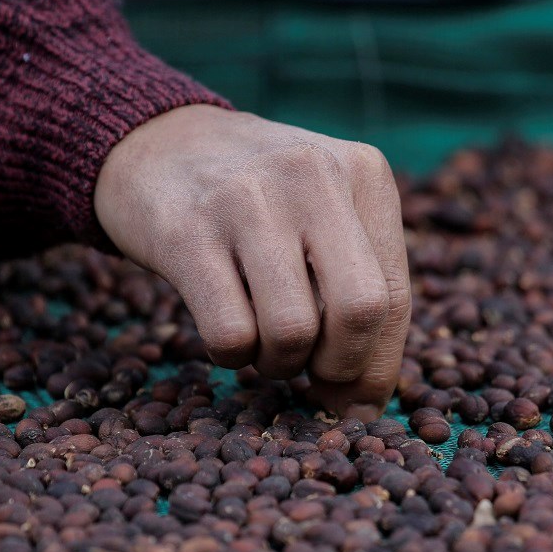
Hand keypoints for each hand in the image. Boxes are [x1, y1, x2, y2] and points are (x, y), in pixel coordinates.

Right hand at [94, 104, 410, 421]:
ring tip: (263, 344)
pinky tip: (225, 329)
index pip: (394, 295)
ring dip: (277, 363)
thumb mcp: (325, 219)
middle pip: (359, 312)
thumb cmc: (260, 201)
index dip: (376, 364)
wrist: (158, 142)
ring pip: (293, 331)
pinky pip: (230, 334)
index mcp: (364, 174)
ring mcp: (248, 199)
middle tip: (310, 369)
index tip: (354, 400)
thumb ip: (355, 297)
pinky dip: (231, 355)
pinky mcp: (187, 231)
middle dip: (338, 366)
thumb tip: (361, 409)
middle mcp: (313, 176)